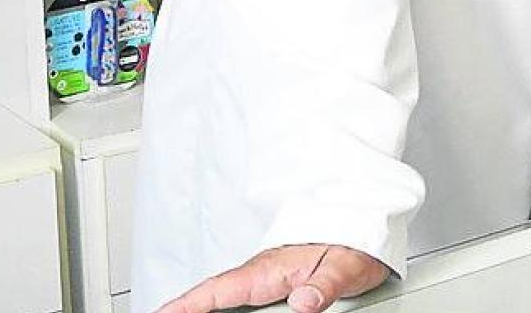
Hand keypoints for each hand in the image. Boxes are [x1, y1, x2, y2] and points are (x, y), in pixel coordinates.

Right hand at [155, 244, 388, 312]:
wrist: (367, 225)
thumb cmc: (356, 243)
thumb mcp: (346, 269)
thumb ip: (324, 286)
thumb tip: (303, 302)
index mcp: (273, 269)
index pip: (220, 289)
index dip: (189, 303)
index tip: (162, 311)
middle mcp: (263, 273)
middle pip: (215, 296)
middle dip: (187, 308)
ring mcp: (265, 277)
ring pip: (226, 296)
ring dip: (203, 306)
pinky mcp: (272, 282)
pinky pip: (239, 296)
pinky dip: (221, 305)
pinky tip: (216, 311)